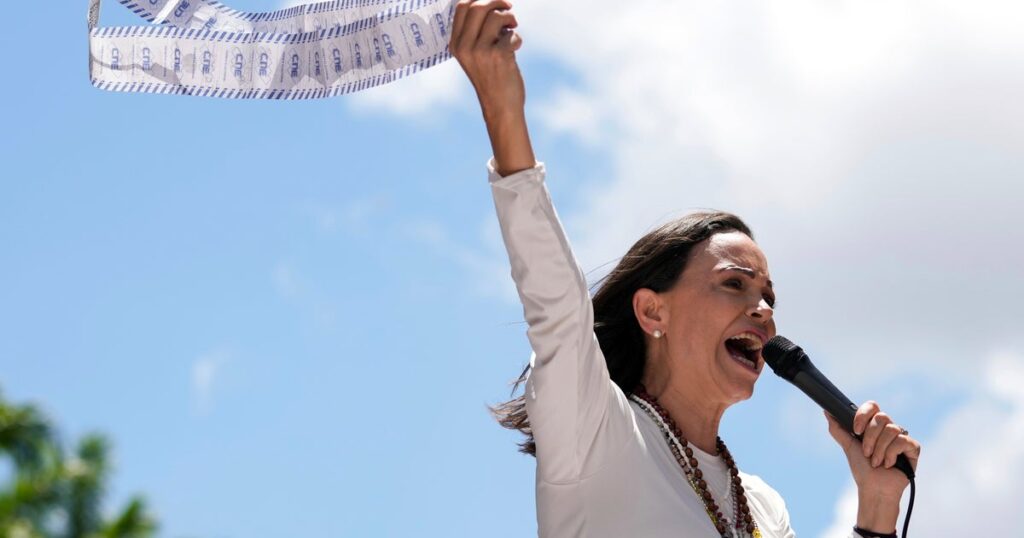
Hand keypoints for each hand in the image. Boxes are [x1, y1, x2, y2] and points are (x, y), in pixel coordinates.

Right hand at [450, 0, 524, 116]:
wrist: (500, 107)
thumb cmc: (491, 78)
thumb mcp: (475, 55)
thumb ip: (477, 31)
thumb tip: (493, 3)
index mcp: (456, 44)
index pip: (462, 7)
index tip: (496, 3)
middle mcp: (465, 46)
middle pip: (478, 6)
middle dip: (498, 3)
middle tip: (509, 9)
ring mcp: (481, 51)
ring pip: (497, 17)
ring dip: (510, 19)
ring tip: (513, 28)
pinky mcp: (499, 56)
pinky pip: (511, 34)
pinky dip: (517, 39)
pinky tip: (515, 50)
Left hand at [825, 401, 921, 531]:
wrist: (874, 488)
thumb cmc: (862, 469)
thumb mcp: (848, 446)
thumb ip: (838, 429)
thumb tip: (827, 412)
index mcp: (874, 426)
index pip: (872, 407)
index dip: (863, 415)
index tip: (856, 431)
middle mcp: (889, 429)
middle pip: (882, 417)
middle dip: (870, 437)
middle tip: (866, 452)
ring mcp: (901, 438)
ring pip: (892, 429)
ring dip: (880, 449)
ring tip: (876, 462)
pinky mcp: (912, 448)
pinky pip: (903, 441)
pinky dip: (891, 454)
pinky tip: (889, 464)